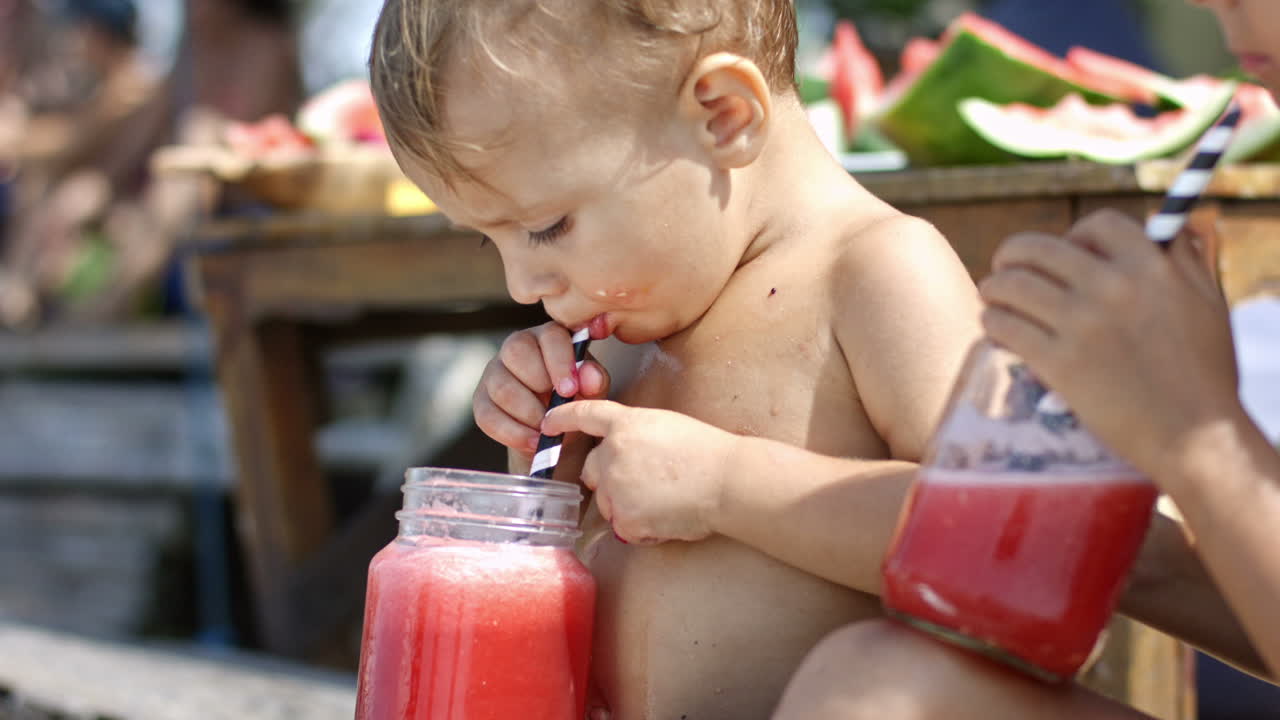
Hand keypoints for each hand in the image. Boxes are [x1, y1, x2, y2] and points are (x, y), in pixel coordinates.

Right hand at [472, 322, 609, 457]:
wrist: (558, 432)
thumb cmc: (577, 400)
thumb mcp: (592, 391)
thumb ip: (594, 381)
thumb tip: (589, 377)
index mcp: (550, 337)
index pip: (550, 335)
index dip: (559, 361)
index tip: (570, 389)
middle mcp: (518, 347)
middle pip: (516, 352)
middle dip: (537, 383)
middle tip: (556, 409)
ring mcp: (495, 372)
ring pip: (501, 386)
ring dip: (527, 413)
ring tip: (548, 430)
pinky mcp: (481, 400)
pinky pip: (487, 416)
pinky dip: (512, 433)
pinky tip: (533, 442)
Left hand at [541, 400, 737, 543]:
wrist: (727, 481)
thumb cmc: (707, 453)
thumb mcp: (665, 427)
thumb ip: (634, 437)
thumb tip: (621, 456)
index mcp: (626, 425)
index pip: (585, 416)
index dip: (562, 418)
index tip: (547, 424)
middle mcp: (613, 454)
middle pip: (590, 470)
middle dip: (607, 478)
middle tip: (644, 483)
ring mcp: (616, 487)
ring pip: (607, 503)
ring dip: (627, 506)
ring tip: (665, 501)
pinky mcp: (625, 518)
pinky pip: (624, 529)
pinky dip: (642, 529)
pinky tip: (668, 517)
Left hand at [979, 209, 1240, 477]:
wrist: (1193, 437)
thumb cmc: (1204, 374)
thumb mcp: (1207, 304)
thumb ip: (1185, 260)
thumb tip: (1166, 225)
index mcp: (1151, 266)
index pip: (1097, 225)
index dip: (1074, 235)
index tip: (1065, 253)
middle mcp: (1112, 286)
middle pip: (1037, 249)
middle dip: (1013, 256)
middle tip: (1005, 268)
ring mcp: (1081, 323)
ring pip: (1011, 285)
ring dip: (994, 289)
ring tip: (993, 297)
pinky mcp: (1057, 361)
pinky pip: (1004, 326)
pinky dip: (993, 323)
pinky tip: (995, 328)